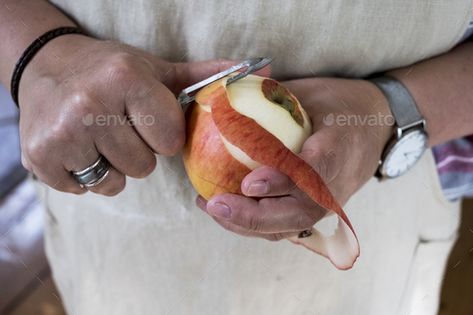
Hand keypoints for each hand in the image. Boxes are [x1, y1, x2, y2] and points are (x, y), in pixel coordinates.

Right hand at [19, 34, 231, 195]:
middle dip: (140, 152)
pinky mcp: (40, 160)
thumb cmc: (110, 70)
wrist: (45, 67)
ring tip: (101, 137)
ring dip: (116, 166)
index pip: (169, 138)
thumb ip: (206, 77)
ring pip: (117, 182)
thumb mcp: (156, 69)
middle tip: (122, 127)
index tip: (149, 119)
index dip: (164, 134)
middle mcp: (89, 105)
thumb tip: (262, 70)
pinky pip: (85, 189)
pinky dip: (88, 175)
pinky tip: (81, 147)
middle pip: (144, 165)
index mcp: (125, 79)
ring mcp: (61, 135)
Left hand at [197, 77, 392, 240]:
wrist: (377, 125)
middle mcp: (335, 185)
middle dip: (251, 216)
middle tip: (214, 205)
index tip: (249, 183)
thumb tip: (224, 97)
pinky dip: (254, 224)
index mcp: (338, 149)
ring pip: (287, 227)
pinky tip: (227, 211)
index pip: (311, 173)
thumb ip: (276, 100)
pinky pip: (285, 225)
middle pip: (296, 214)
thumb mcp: (312, 93)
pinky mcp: (316, 209)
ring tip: (211, 209)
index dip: (280, 182)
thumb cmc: (341, 104)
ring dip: (247, 225)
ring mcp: (327, 202)